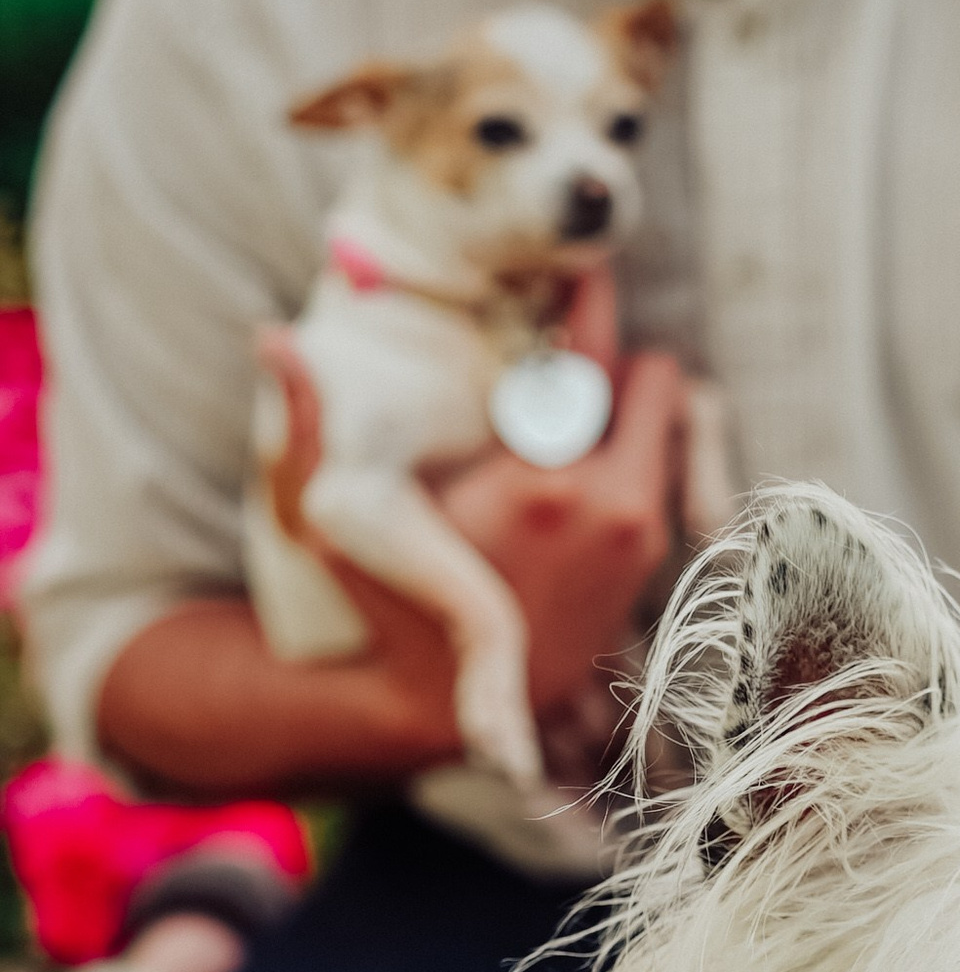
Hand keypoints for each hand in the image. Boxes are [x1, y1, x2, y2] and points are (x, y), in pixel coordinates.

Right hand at [261, 272, 688, 787]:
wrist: (453, 705)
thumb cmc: (391, 606)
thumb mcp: (330, 518)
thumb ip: (309, 424)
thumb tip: (270, 338)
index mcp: (541, 481)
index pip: (598, 350)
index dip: (589, 295)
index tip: (577, 266)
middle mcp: (611, 503)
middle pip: (661, 379)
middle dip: (620, 355)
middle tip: (574, 338)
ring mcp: (642, 535)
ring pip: (677, 425)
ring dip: (634, 404)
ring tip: (581, 395)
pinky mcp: (653, 559)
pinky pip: (675, 470)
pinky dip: (646, 447)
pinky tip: (591, 448)